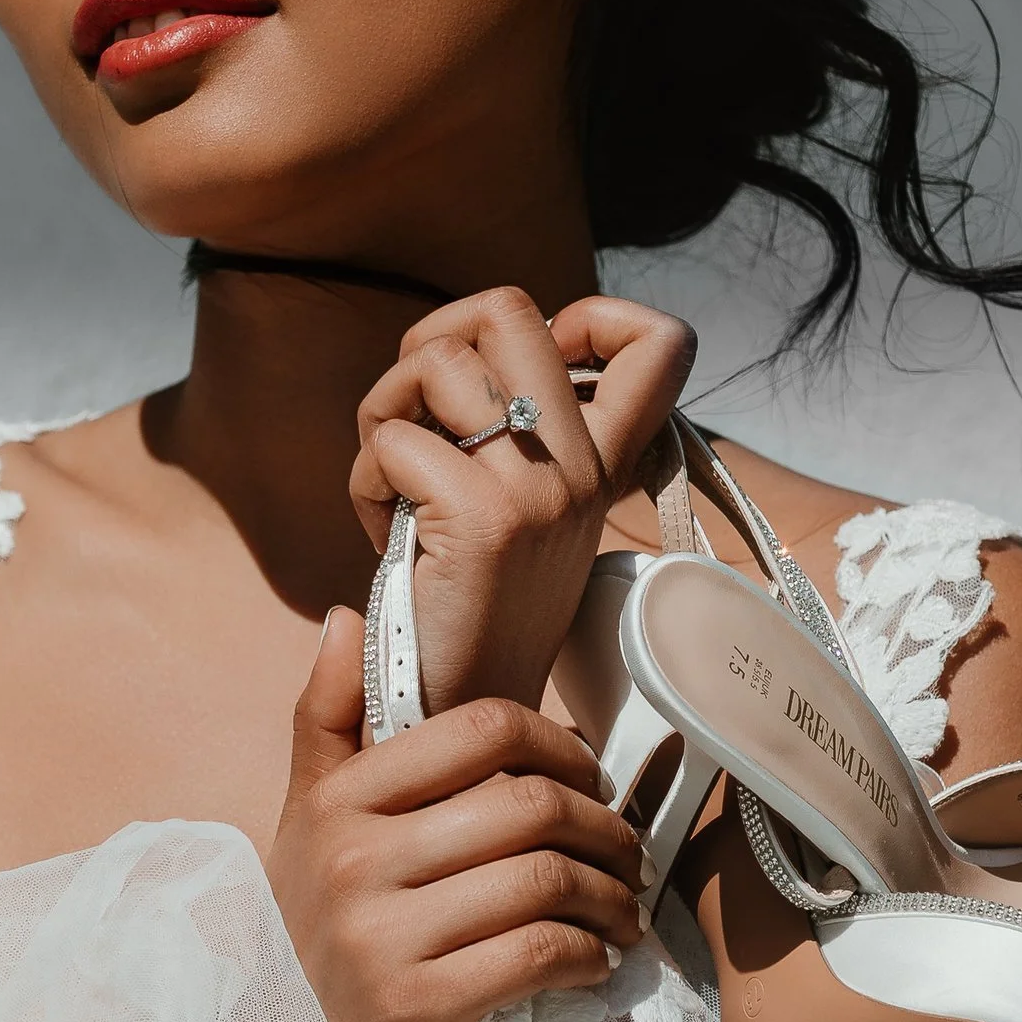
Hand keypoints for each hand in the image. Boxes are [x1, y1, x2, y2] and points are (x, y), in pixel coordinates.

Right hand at [267, 610, 646, 1021]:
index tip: (584, 778)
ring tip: (621, 909)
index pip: (478, 730)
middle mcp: (355, 859)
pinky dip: (588, 955)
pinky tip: (594, 959)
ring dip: (610, 896)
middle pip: (529, 804)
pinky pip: (538, 955)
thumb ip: (330, 719)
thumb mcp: (306, 823)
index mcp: (339, 801)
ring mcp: (382, 935)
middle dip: (604, 827)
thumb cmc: (312, 936)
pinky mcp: (416, 1006)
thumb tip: (349, 617)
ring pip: (546, 881)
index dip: (557, 744)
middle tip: (625, 851)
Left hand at [347, 287, 696, 714]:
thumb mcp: (521, 511)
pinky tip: (385, 533)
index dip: (590, 316)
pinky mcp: (484, 517)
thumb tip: (466, 348)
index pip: (656, 342)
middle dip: (434, 341)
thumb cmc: (468, 608)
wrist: (464, 715)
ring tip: (395, 484)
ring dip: (386, 412)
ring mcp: (539, 489)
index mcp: (600, 465)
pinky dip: (365, 480)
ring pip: (436, 360)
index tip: (532, 374)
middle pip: (509, 306)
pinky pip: (393, 440)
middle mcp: (580, 469)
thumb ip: (520, 433)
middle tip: (421, 417)